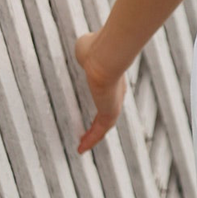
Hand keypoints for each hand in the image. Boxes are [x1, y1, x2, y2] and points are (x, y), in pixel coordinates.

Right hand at [73, 31, 127, 154]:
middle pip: (106, 115)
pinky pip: (99, 132)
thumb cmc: (95, 49)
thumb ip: (85, 52)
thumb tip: (82, 48)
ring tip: (82, 147)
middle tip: (87, 135)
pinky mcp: (109, 114)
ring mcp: (114, 105)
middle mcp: (115, 95)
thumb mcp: (87, 50)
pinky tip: (81, 149)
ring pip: (104, 126)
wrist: (104, 57)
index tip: (92, 111)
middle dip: (96, 125)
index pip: (106, 96)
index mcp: (111, 80)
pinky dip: (90, 141)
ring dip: (93, 137)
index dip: (99, 105)